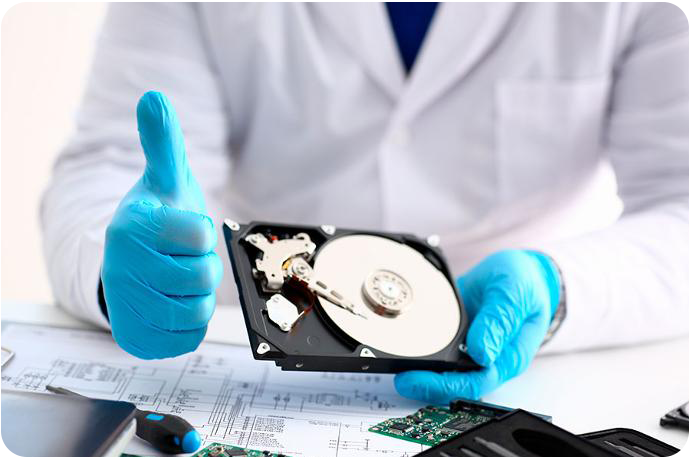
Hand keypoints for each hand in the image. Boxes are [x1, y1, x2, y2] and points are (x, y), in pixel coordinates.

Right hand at [102, 91, 222, 358]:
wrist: (131, 263)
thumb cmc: (158, 220)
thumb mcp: (164, 180)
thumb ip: (163, 142)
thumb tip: (154, 98)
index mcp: (131, 225)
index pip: (199, 232)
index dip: (202, 232)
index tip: (184, 229)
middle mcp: (122, 266)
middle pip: (201, 275)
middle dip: (203, 265)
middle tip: (184, 256)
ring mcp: (126, 304)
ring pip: (195, 309)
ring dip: (198, 294)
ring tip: (180, 279)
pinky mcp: (136, 336)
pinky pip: (187, 336)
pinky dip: (191, 321)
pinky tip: (176, 302)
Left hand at [395, 250, 560, 402]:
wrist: (522, 270)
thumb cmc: (526, 284)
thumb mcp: (514, 294)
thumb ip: (499, 321)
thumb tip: (481, 352)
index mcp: (507, 357)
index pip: (474, 382)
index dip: (443, 385)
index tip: (416, 378)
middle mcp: (487, 358)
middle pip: (453, 381)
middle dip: (424, 382)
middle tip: (398, 376)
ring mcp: (470, 348)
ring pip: (442, 369)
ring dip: (419, 369)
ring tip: (394, 363)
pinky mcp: (456, 335)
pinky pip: (435, 346)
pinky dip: (418, 346)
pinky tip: (401, 343)